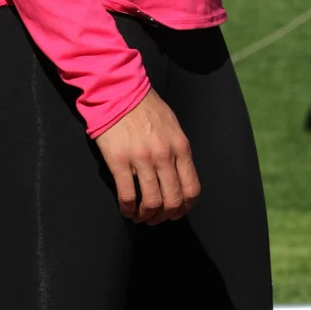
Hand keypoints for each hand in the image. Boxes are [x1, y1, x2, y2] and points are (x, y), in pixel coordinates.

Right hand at [95, 89, 199, 225]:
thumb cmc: (145, 107)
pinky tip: (126, 209)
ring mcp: (142, 159)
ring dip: (146, 215)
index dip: (184, 208)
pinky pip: (127, 195)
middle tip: (155, 218)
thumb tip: (179, 176)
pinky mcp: (120, 161)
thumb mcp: (172, 125)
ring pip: (151, 202)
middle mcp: (164, 155)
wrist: (119, 91)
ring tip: (139, 216)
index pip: (191, 189)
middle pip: (172, 200)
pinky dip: (128, 208)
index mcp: (180, 147)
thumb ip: (178, 150)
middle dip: (164, 216)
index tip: (175, 213)